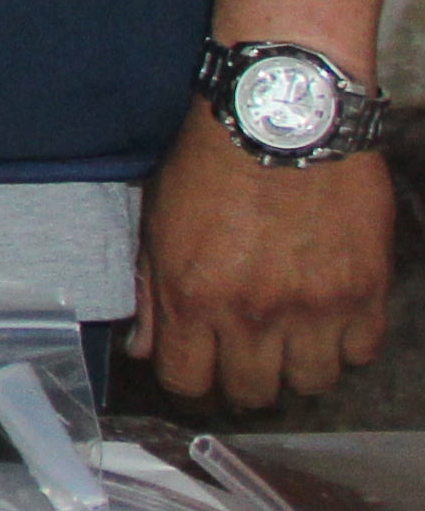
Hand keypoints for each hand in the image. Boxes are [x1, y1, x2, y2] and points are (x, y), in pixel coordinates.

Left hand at [132, 107, 396, 408]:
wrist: (283, 116)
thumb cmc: (212, 162)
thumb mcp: (158, 222)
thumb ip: (150, 292)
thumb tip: (144, 350)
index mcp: (193, 297)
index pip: (188, 383)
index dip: (191, 381)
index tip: (198, 368)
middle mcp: (254, 313)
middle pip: (252, 394)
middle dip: (244, 381)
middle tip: (247, 356)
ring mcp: (315, 306)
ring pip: (312, 383)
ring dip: (298, 367)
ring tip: (291, 338)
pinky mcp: (365, 290)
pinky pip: (362, 352)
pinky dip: (347, 343)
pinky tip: (330, 318)